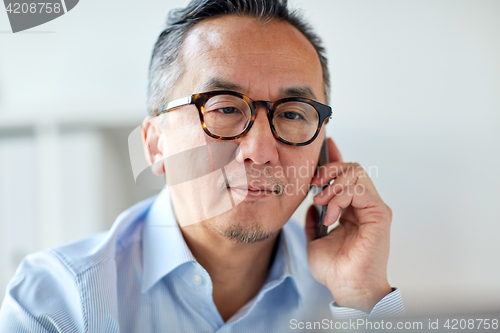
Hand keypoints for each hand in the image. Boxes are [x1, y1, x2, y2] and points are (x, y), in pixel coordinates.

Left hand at [305, 138, 392, 312]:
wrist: (346, 286)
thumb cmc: (335, 269)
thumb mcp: (315, 240)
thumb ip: (314, 221)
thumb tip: (310, 207)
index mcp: (351, 210)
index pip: (346, 176)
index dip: (336, 159)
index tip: (326, 145)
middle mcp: (364, 206)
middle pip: (351, 168)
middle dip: (329, 169)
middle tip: (315, 185)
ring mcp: (373, 208)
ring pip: (356, 172)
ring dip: (333, 184)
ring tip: (322, 202)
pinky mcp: (380, 213)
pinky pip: (360, 188)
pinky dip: (341, 196)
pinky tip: (331, 213)